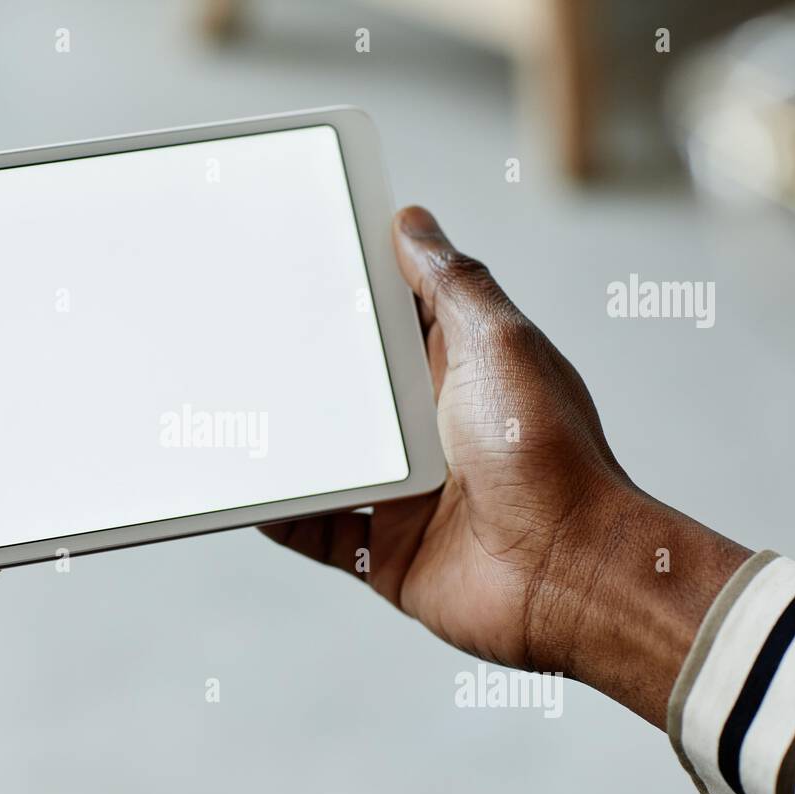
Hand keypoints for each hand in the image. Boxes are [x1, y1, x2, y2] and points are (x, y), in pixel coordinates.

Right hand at [263, 207, 750, 726]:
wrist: (561, 572)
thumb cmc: (544, 452)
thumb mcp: (499, 344)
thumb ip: (454, 283)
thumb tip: (413, 221)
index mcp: (461, 374)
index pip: (397, 322)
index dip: (354, 294)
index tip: (297, 263)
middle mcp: (431, 432)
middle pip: (353, 394)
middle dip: (306, 372)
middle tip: (242, 337)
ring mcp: (405, 493)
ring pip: (329, 460)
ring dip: (289, 444)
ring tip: (233, 412)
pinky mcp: (385, 549)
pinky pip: (319, 530)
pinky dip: (285, 516)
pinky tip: (252, 494)